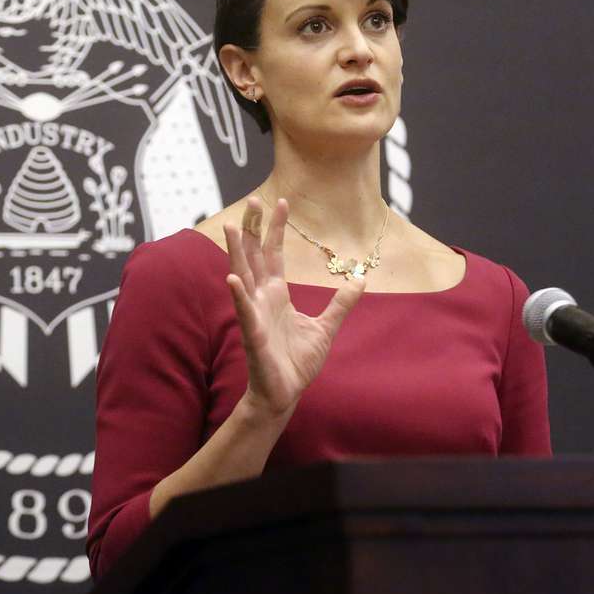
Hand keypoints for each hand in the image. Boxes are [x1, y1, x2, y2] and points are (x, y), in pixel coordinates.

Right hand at [223, 196, 366, 419]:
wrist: (286, 393)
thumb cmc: (298, 362)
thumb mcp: (326, 327)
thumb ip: (341, 303)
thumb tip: (361, 280)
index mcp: (277, 293)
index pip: (274, 253)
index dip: (276, 228)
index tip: (280, 201)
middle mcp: (262, 298)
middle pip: (254, 255)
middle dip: (252, 229)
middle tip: (251, 201)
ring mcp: (255, 314)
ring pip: (243, 276)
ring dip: (237, 252)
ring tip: (232, 227)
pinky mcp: (253, 335)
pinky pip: (245, 312)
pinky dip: (239, 296)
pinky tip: (232, 279)